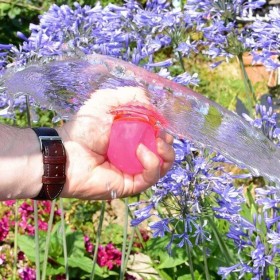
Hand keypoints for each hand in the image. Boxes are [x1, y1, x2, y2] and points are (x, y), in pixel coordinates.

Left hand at [58, 86, 174, 199]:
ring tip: (158, 142)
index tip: (162, 124)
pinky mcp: (131, 185)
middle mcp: (134, 155)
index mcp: (131, 138)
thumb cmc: (85, 127)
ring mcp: (134, 171)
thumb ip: (131, 96)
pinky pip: (151, 177)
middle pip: (163, 154)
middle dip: (168, 144)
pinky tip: (141, 151)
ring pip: (162, 167)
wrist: (67, 153)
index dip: (163, 131)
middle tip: (162, 135)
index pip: (156, 137)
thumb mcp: (107, 101)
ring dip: (166, 153)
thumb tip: (153, 106)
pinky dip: (151, 163)